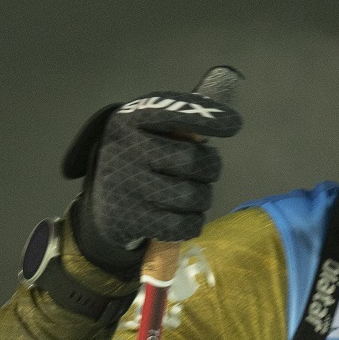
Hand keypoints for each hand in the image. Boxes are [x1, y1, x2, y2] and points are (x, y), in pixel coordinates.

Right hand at [61, 89, 243, 275]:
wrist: (103, 197)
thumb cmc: (140, 153)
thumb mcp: (149, 126)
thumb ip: (183, 117)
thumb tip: (228, 117)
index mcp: (131, 119)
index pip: (172, 113)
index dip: (206, 118)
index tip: (235, 124)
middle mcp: (125, 150)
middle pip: (192, 160)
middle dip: (211, 167)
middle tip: (206, 170)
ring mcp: (125, 187)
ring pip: (191, 196)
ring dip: (203, 197)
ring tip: (194, 193)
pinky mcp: (128, 221)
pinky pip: (181, 226)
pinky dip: (193, 222)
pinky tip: (187, 215)